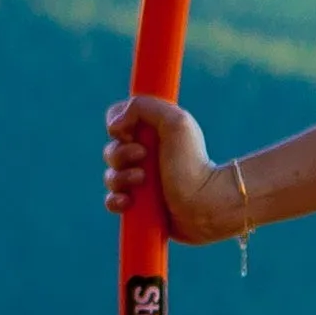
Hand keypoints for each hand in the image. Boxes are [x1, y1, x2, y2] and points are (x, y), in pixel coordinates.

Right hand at [100, 95, 241, 244]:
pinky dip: (115, 201)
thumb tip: (113, 125)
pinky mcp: (138, 207)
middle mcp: (144, 156)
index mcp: (152, 133)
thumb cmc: (193, 161)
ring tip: (142, 180)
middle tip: (143, 156)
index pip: (118, 121)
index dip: (119, 127)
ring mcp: (140, 183)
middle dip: (121, 154)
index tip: (131, 133)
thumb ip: (142, 107)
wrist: (204, 203)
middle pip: (111, 150)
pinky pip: (112, 202)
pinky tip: (129, 202)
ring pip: (110, 176)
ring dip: (120, 178)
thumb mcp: (174, 121)